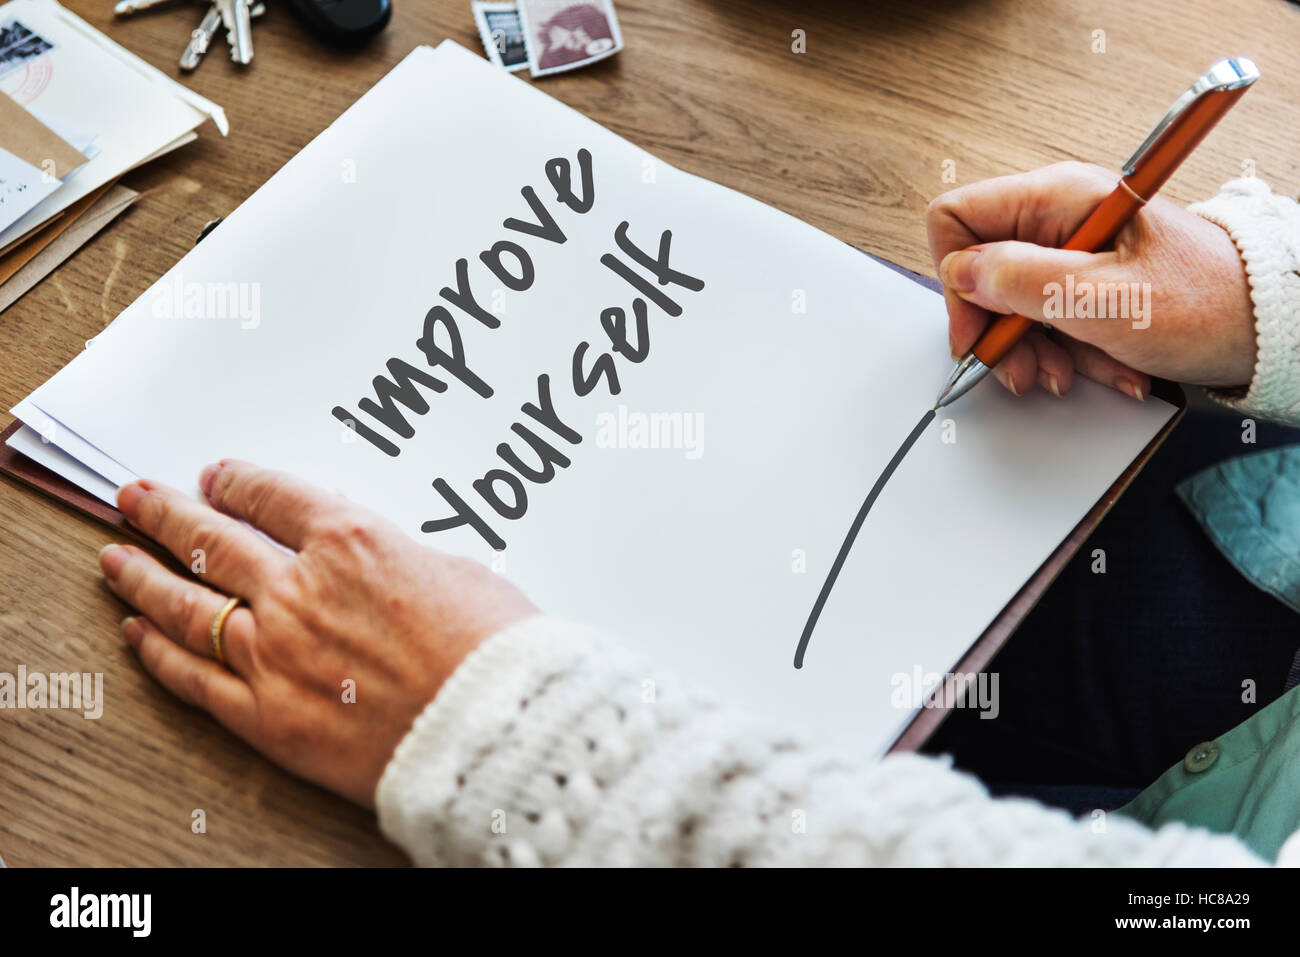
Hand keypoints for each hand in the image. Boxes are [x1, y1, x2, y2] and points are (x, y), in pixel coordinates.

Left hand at [98, 462, 536, 807]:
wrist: (495, 728)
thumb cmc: (493, 651)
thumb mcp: (454, 570)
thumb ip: (395, 556)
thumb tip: (371, 558)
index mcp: (350, 542)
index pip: (272, 496)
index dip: (237, 482)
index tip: (217, 477)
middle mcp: (299, 589)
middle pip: (212, 540)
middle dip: (167, 514)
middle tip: (137, 499)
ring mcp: (274, 653)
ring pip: (187, 604)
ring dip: (144, 575)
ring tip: (116, 558)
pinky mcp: (267, 716)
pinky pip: (195, 677)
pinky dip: (159, 653)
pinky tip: (138, 633)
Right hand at [926, 161, 1257, 398]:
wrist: (1269, 324)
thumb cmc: (1207, 303)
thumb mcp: (1105, 300)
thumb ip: (1024, 282)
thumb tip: (963, 274)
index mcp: (1058, 199)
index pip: (957, 219)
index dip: (957, 280)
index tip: (979, 330)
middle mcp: (1058, 217)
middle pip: (983, 272)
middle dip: (1001, 331)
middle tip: (1027, 368)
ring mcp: (1072, 250)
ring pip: (1014, 305)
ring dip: (1039, 351)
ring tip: (1075, 373)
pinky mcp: (1087, 280)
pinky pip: (1050, 320)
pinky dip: (1071, 352)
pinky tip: (1105, 367)